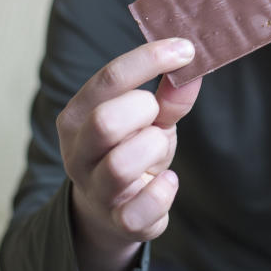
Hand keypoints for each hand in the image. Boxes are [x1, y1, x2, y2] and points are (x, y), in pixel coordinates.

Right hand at [55, 38, 199, 270]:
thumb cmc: (133, 150)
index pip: (109, 79)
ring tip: (157, 147)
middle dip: (143, 111)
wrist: (115, 210)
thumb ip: (170, 95)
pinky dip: (164, 190)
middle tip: (156, 114)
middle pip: (105, 121)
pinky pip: (143, 207)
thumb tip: (192, 65)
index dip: (150, 59)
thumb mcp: (150, 118)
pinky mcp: (118, 221)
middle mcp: (78, 152)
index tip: (187, 49)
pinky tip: (166, 180)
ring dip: (153, 148)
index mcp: (79, 116)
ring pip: (121, 165)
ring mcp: (95, 190)